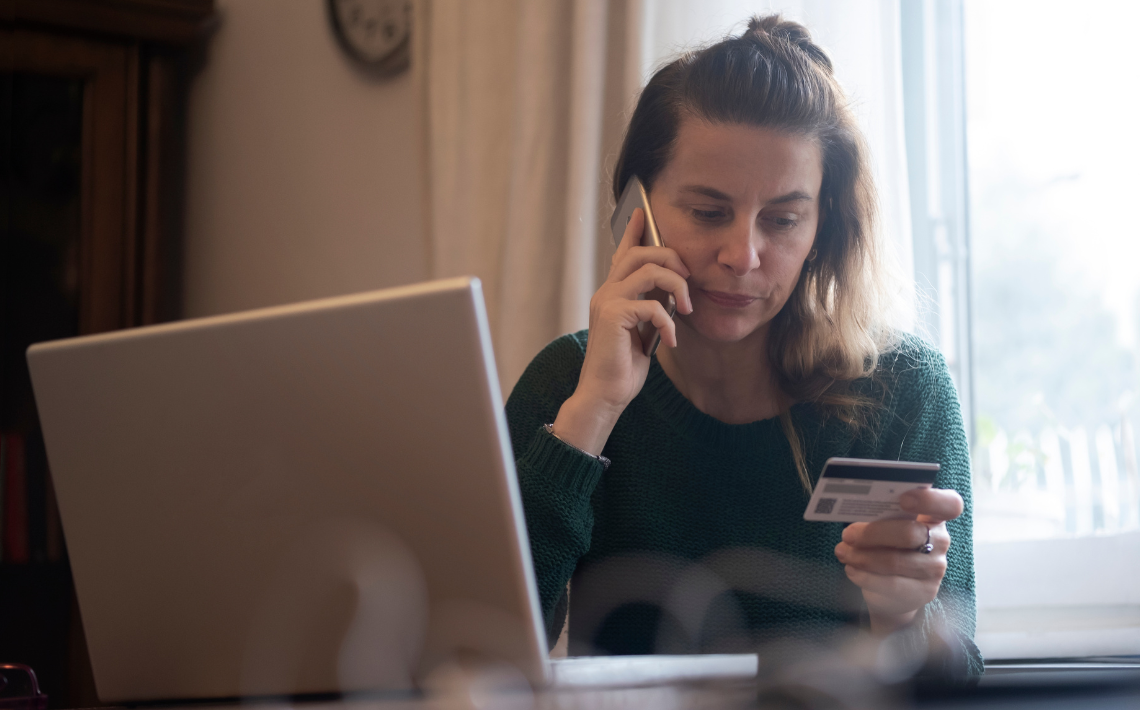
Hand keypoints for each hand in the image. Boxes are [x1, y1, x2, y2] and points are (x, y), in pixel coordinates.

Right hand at [551, 208, 692, 454]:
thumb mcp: (641, 331)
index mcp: (612, 293)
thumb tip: (671, 292)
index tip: (643, 212)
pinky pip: (651, 304)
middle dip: (671, 258)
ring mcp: (607, 302)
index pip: (623, 253)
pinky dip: (668, 322)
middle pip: (640, 253)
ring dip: (676, 286)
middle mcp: (606, 292)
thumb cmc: (622, 367)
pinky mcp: (613, 316)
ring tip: (685, 309)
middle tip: (688, 279)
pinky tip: (671, 341)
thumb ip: (649, 308)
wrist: (605, 395)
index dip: (634, 231)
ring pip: (648, 269)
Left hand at [834, 487, 963, 634]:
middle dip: (873, 533)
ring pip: (895, 561)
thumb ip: (880, 514)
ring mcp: (935, 569)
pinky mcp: (923, 592)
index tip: (903, 499)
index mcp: (934, 516)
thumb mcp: (886, 526)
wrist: (893, 590)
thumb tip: (852, 506)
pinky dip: (865, 576)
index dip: (930, 499)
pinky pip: (890, 584)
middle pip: (911, 534)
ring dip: (862, 556)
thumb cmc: (887, 545)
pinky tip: (851, 569)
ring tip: (842, 552)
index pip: (949, 504)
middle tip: (847, 534)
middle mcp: (940, 542)